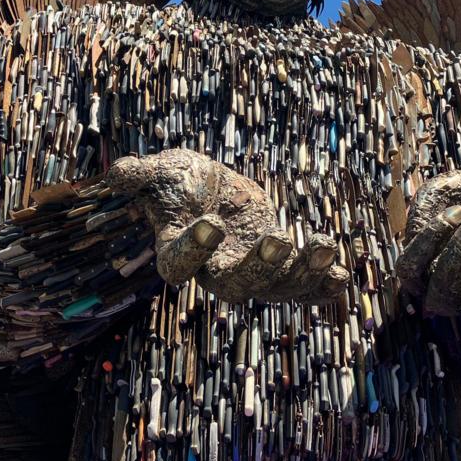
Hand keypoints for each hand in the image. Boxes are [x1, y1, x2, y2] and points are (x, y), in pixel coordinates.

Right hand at [105, 149, 349, 302]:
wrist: (211, 190)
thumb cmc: (181, 182)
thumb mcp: (161, 171)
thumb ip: (141, 175)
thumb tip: (117, 173)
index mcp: (179, 252)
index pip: (180, 265)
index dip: (194, 250)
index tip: (209, 223)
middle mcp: (216, 270)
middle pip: (236, 286)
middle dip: (261, 267)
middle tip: (279, 239)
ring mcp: (252, 272)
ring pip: (277, 289)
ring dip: (304, 272)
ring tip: (325, 245)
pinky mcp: (281, 266)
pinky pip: (305, 289)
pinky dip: (325, 285)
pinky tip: (343, 273)